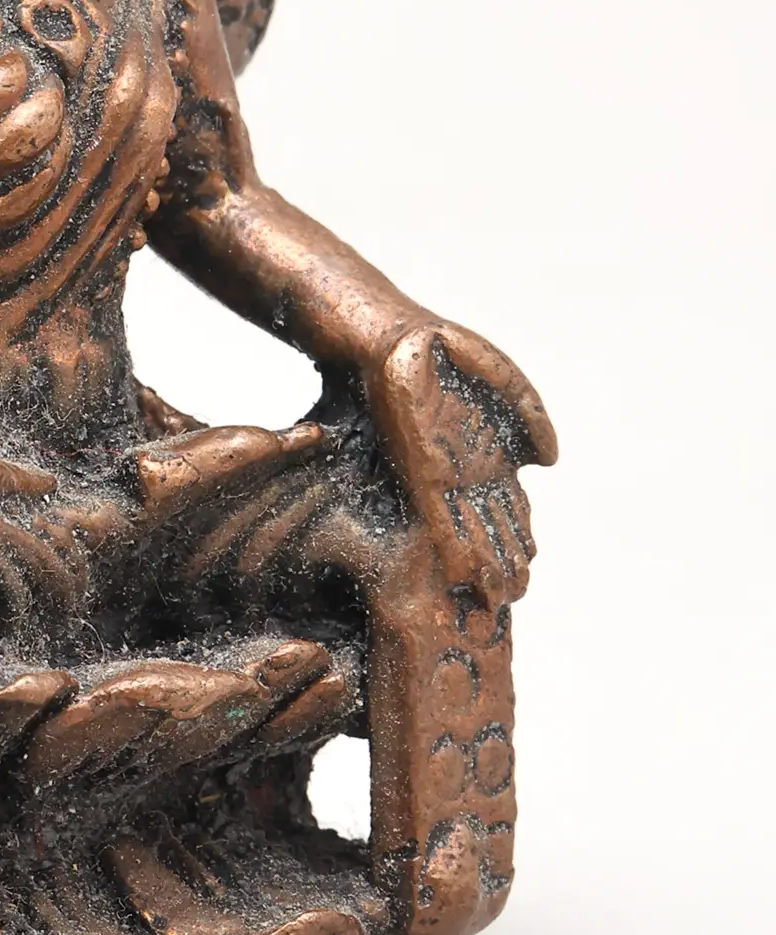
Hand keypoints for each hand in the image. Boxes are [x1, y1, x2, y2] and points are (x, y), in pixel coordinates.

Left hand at [364, 322, 557, 606]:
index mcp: (485, 451)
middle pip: (491, 526)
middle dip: (503, 562)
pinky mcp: (416, 467)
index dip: (521, 537)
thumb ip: (532, 412)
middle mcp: (464, 468)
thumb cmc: (439, 347)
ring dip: (482, 563)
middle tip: (513, 599)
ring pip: (468, 529)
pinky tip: (460, 572)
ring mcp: (441, 470)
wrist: (384, 336)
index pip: (510, 505)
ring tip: (495, 599)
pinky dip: (451, 544)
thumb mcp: (501, 375)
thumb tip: (550, 461)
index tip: (530, 569)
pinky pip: (437, 514)